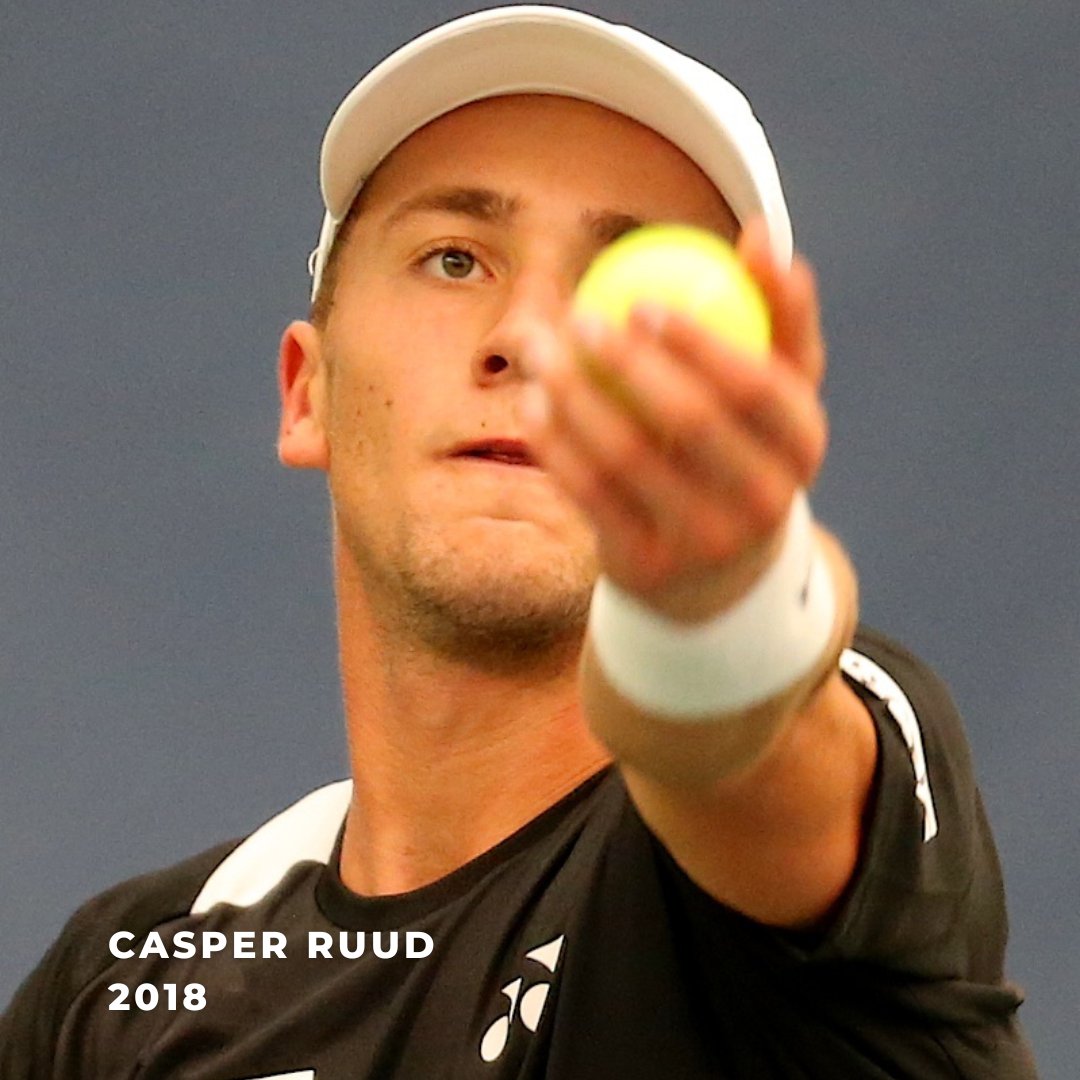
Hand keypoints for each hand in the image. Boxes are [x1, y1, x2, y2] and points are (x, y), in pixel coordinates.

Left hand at [522, 219, 828, 622]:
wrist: (715, 565)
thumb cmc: (743, 447)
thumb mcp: (777, 391)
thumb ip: (777, 315)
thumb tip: (761, 232)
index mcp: (803, 447)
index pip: (755, 385)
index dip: (697, 340)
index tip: (640, 301)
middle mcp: (764, 502)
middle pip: (690, 420)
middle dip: (627, 362)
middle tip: (583, 318)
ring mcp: (705, 541)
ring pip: (626, 457)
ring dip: (572, 395)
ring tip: (541, 351)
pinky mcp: (648, 565)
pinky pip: (589, 493)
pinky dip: (554, 443)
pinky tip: (532, 403)